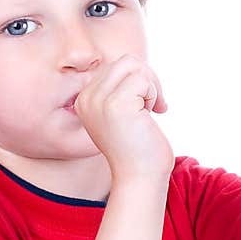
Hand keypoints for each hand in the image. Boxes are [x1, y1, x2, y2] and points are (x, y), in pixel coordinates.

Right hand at [75, 55, 173, 180]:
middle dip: (148, 79)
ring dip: (152, 86)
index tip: (147, 105)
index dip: (138, 81)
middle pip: (126, 62)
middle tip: (156, 105)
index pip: (115, 66)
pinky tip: (152, 116)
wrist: (140, 178)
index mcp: (84, 100)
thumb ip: (120, 90)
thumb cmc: (138, 149)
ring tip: (152, 110)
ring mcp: (99, 101)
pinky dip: (155, 95)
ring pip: (134, 66)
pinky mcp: (116, 104)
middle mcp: (86, 99)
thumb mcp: (122, 115)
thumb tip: (137, 65)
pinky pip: (143, 80)